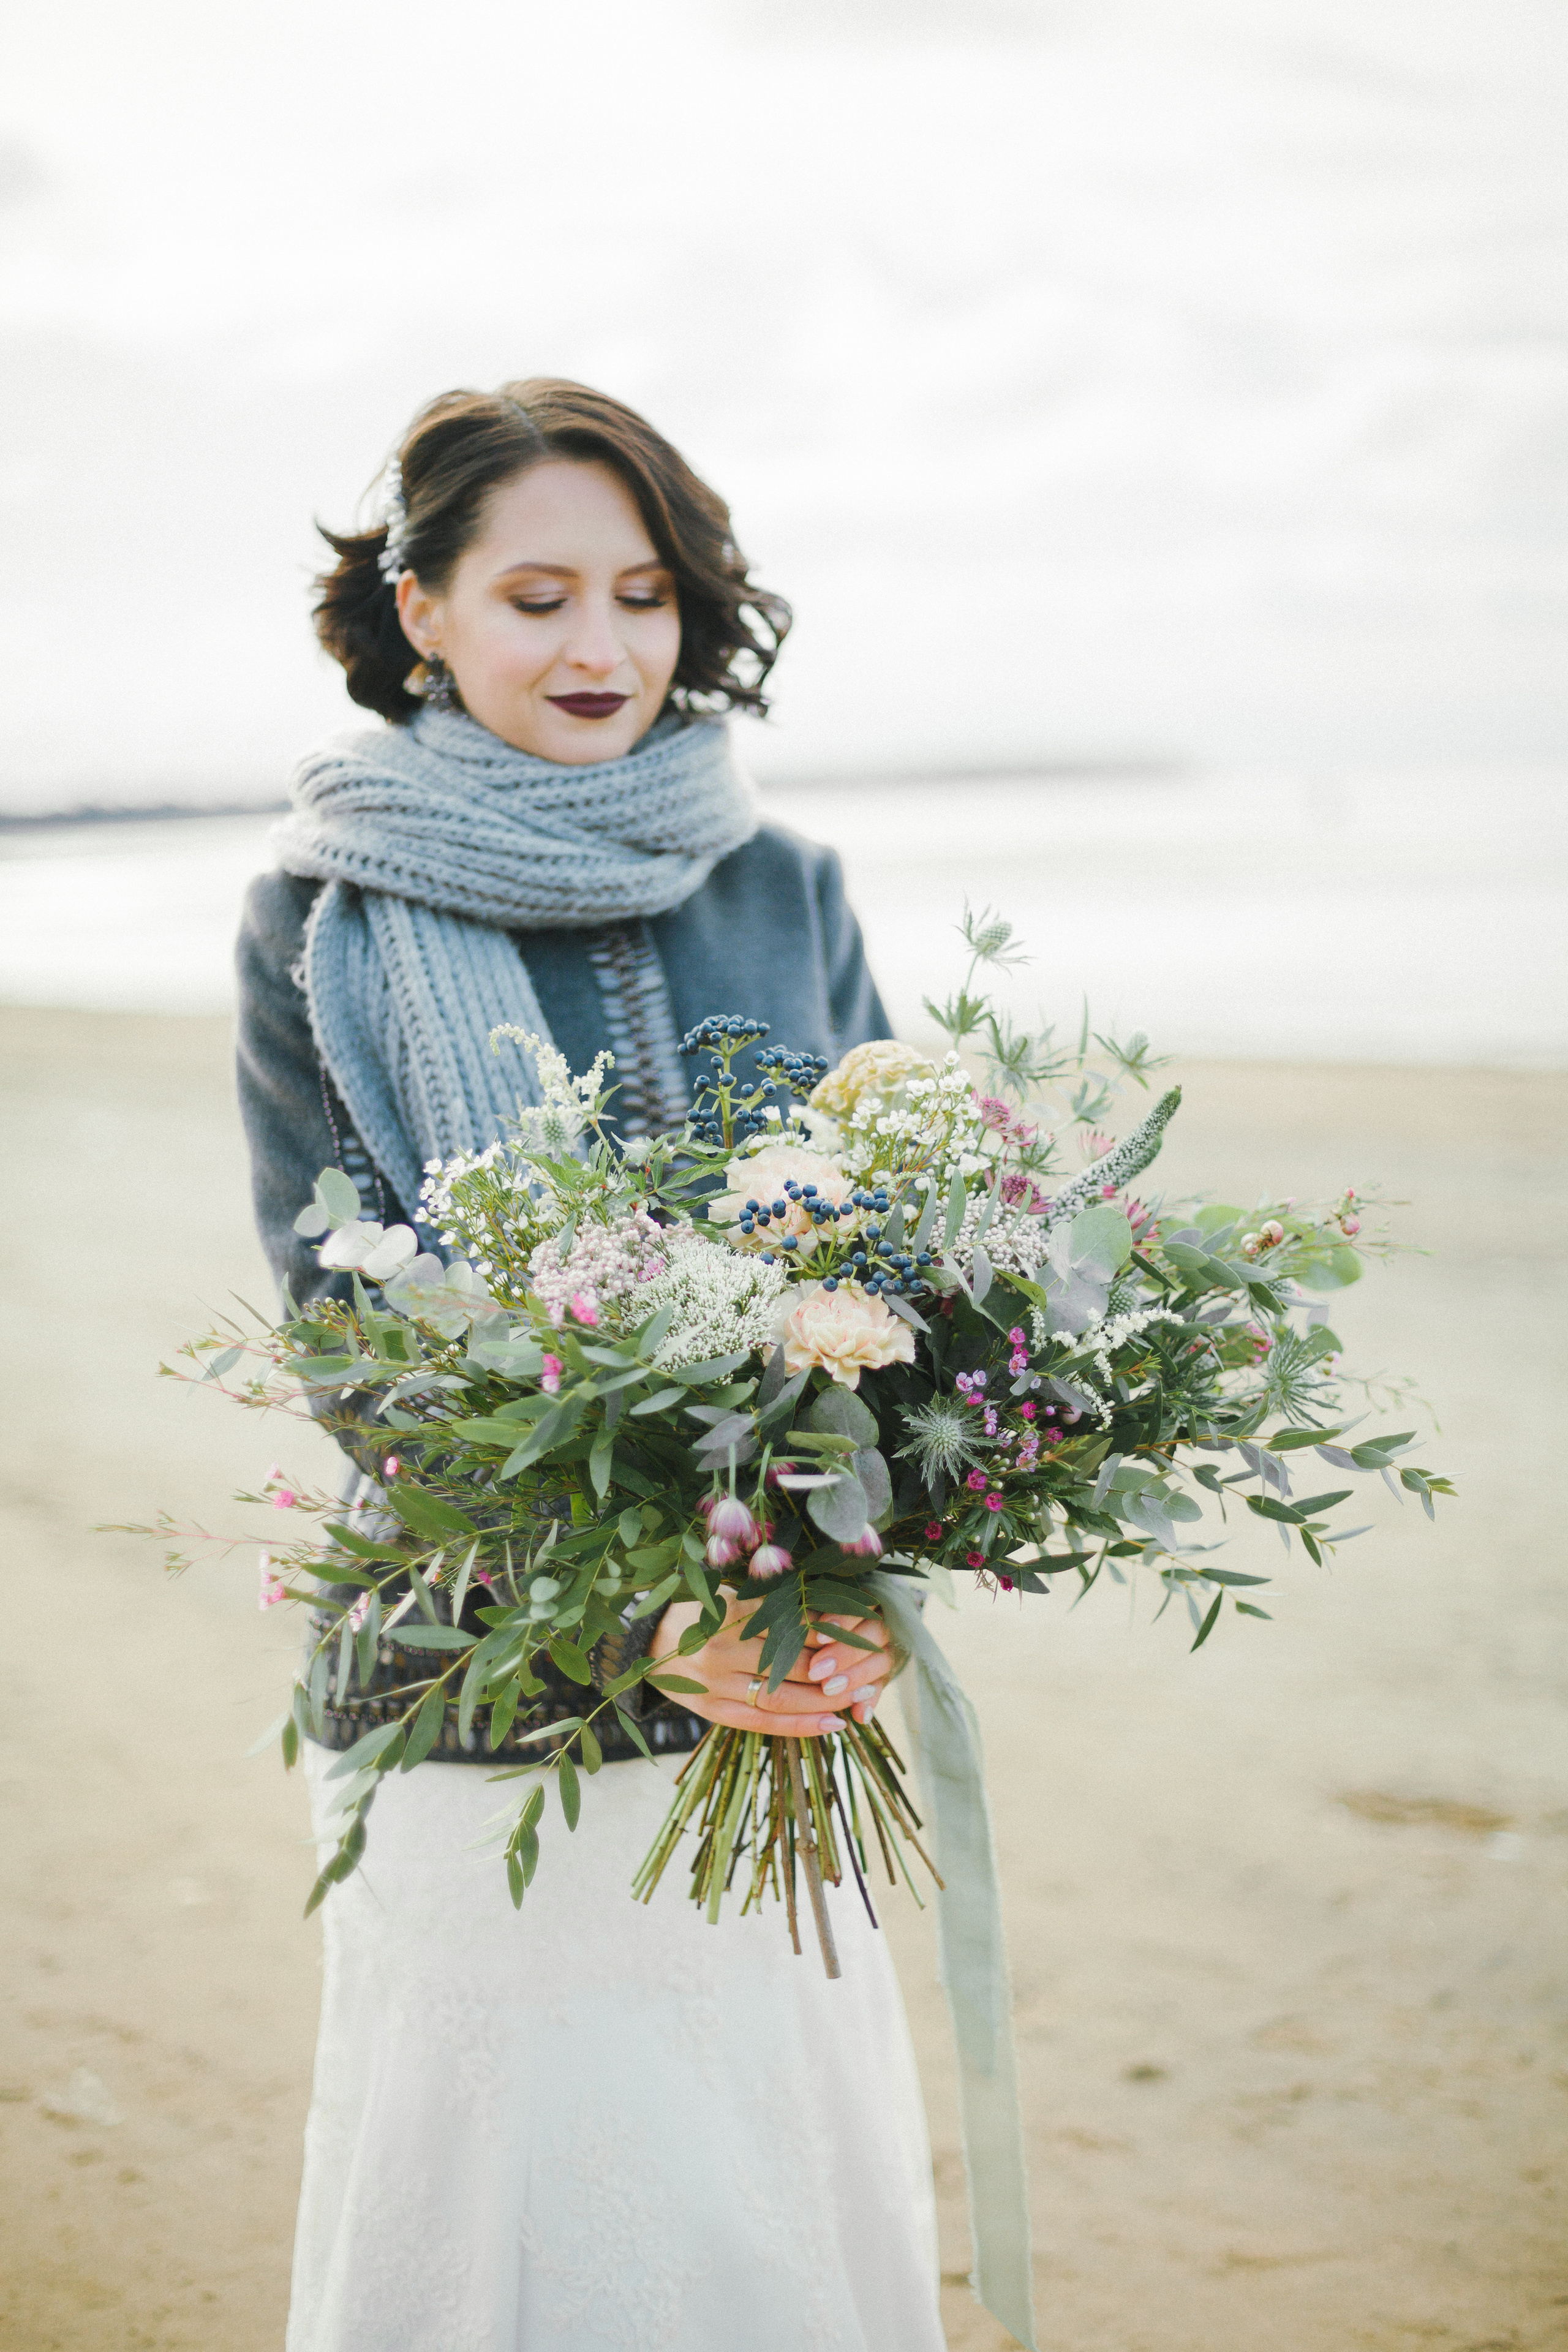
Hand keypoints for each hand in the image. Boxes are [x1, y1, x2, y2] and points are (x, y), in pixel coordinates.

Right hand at [649, 1597, 892, 1737]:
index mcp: (728, 1612)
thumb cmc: (700, 1611)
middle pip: (790, 1662)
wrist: (646, 1641)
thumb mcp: (730, 1595)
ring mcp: (715, 1683)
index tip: (861, 1632)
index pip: (790, 1623)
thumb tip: (831, 1612)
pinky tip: (832, 1724)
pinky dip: (801, 1725)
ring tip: (858, 1698)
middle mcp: (721, 1648)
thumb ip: (771, 1605)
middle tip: (869, 1669)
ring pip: (780, 1696)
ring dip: (825, 1700)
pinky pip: (762, 1722)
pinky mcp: (711, 1710)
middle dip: (834, 1669)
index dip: (829, 1631)